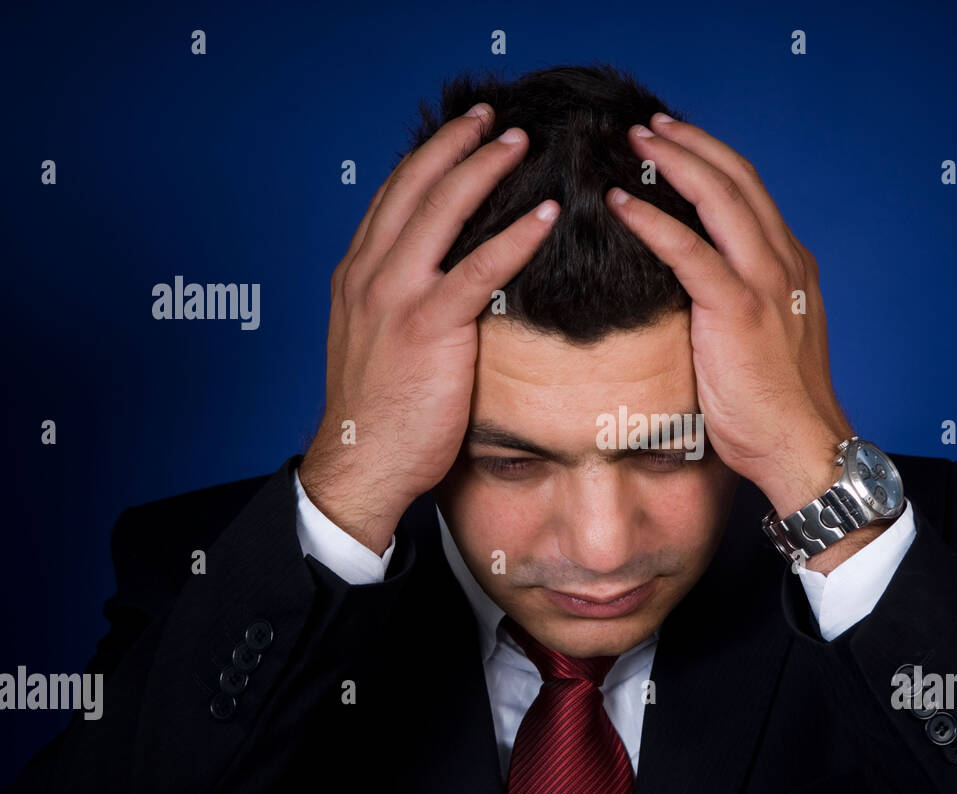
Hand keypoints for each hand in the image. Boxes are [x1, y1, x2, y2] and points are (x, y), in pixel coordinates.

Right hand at [299, 104, 560, 553]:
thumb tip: (446, 282)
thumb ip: (403, 302)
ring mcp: (394, 296)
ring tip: (522, 142)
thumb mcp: (379, 342)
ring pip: (442, 211)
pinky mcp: (427, 326)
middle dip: (456, 144)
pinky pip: (478, 268)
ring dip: (485, 169)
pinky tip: (547, 214)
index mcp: (357, 274)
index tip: (462, 133)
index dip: (429, 158)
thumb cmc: (380, 412)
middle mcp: (369, 273)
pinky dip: (515, 235)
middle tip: (494, 116)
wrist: (362, 462)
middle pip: (414, 187)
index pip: (394, 197)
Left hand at [605, 113, 853, 518]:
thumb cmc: (774, 406)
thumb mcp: (763, 338)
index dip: (712, 160)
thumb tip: (693, 290)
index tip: (675, 141)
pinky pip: (689, 251)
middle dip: (691, 143)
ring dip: (673, 162)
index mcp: (790, 266)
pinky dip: (652, 221)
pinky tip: (619, 203)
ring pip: (718, 198)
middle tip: (649, 124)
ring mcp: (765, 282)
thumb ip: (741, 301)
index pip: (750, 193)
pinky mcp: (738, 309)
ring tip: (634, 140)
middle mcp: (783, 262)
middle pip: (738, 178)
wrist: (799, 445)